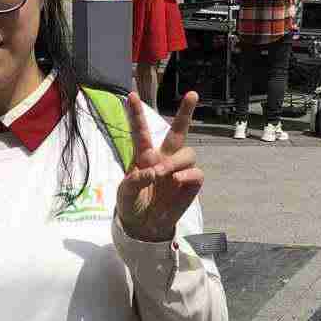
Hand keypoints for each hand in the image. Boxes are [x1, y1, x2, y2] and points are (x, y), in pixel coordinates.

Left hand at [116, 91, 203, 243]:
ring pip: (188, 153)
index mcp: (143, 156)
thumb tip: (153, 172)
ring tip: (163, 174)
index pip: (140, 132)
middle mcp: (163, 158)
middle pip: (178, 132)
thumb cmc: (132, 205)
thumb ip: (134, 181)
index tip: (130, 95)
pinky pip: (196, 171)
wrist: (144, 226)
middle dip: (186, 112)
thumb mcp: (124, 194)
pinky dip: (186, 174)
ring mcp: (178, 169)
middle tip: (193, 94)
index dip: (136, 114)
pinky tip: (176, 181)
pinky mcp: (190, 182)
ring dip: (176, 161)